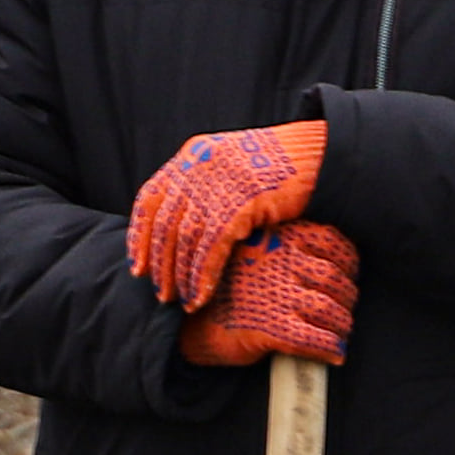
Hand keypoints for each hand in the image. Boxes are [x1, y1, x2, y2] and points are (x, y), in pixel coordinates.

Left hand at [127, 120, 326, 308]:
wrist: (316, 153)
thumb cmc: (277, 164)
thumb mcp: (230, 164)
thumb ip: (204, 184)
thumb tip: (181, 222)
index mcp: (193, 155)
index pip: (151, 199)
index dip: (141, 236)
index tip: (138, 266)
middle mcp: (199, 167)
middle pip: (165, 224)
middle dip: (159, 264)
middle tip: (159, 293)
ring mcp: (219, 184)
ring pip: (185, 239)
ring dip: (180, 275)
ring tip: (181, 301)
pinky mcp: (241, 203)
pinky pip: (212, 247)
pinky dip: (203, 276)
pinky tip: (201, 296)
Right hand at [179, 221, 357, 367]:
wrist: (188, 316)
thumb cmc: (226, 283)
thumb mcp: (255, 249)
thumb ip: (287, 248)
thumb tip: (329, 264)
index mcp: (280, 237)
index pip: (332, 243)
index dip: (348, 262)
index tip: (350, 273)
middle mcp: (281, 262)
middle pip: (334, 279)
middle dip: (347, 297)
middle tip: (346, 308)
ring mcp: (276, 295)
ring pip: (328, 310)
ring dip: (342, 324)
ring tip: (342, 332)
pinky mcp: (269, 329)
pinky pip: (312, 339)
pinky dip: (329, 348)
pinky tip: (335, 355)